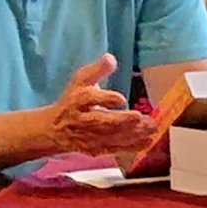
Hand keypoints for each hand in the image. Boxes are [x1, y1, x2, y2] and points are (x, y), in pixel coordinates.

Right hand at [14, 53, 162, 166]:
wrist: (55, 129)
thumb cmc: (72, 101)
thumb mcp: (81, 81)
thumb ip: (97, 70)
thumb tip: (110, 58)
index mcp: (78, 100)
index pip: (89, 99)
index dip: (105, 99)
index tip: (121, 99)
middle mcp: (82, 120)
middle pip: (101, 121)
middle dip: (121, 120)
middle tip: (140, 117)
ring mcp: (89, 137)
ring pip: (111, 137)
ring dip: (133, 134)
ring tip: (152, 128)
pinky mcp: (96, 150)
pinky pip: (115, 149)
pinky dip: (132, 147)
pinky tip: (148, 141)